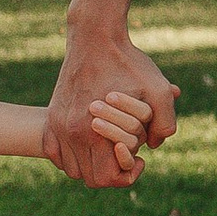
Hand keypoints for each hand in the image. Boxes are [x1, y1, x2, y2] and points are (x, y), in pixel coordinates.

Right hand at [48, 33, 175, 186]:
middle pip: (89, 178)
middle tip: (126, 154)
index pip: (107, 177)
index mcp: (95, 131)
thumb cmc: (128, 63)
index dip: (127, 175)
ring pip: (72, 169)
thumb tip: (153, 147)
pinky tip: (90, 142)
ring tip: (110, 148)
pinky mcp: (52, 116)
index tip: (140, 159)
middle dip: (111, 173)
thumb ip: (164, 124)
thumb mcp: (158, 90)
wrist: (94, 37)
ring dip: (91, 165)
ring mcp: (58, 124)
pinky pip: (56, 153)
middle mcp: (71, 132)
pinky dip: (71, 155)